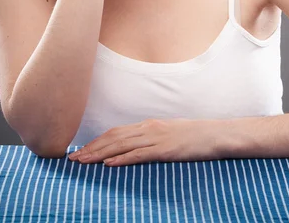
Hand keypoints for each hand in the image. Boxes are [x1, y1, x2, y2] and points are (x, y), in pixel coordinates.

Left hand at [68, 118, 222, 165]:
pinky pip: (139, 154)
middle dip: (91, 148)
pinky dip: (121, 159)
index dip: (97, 141)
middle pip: (113, 137)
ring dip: (100, 154)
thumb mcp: (169, 133)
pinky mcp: (165, 150)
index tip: (81, 150)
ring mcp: (156, 138)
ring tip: (83, 162)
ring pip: (121, 145)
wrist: (215, 134)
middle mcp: (149, 128)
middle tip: (73, 159)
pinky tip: (108, 164)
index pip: (116, 132)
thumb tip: (135, 147)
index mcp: (149, 125)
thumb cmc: (194, 136)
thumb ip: (152, 139)